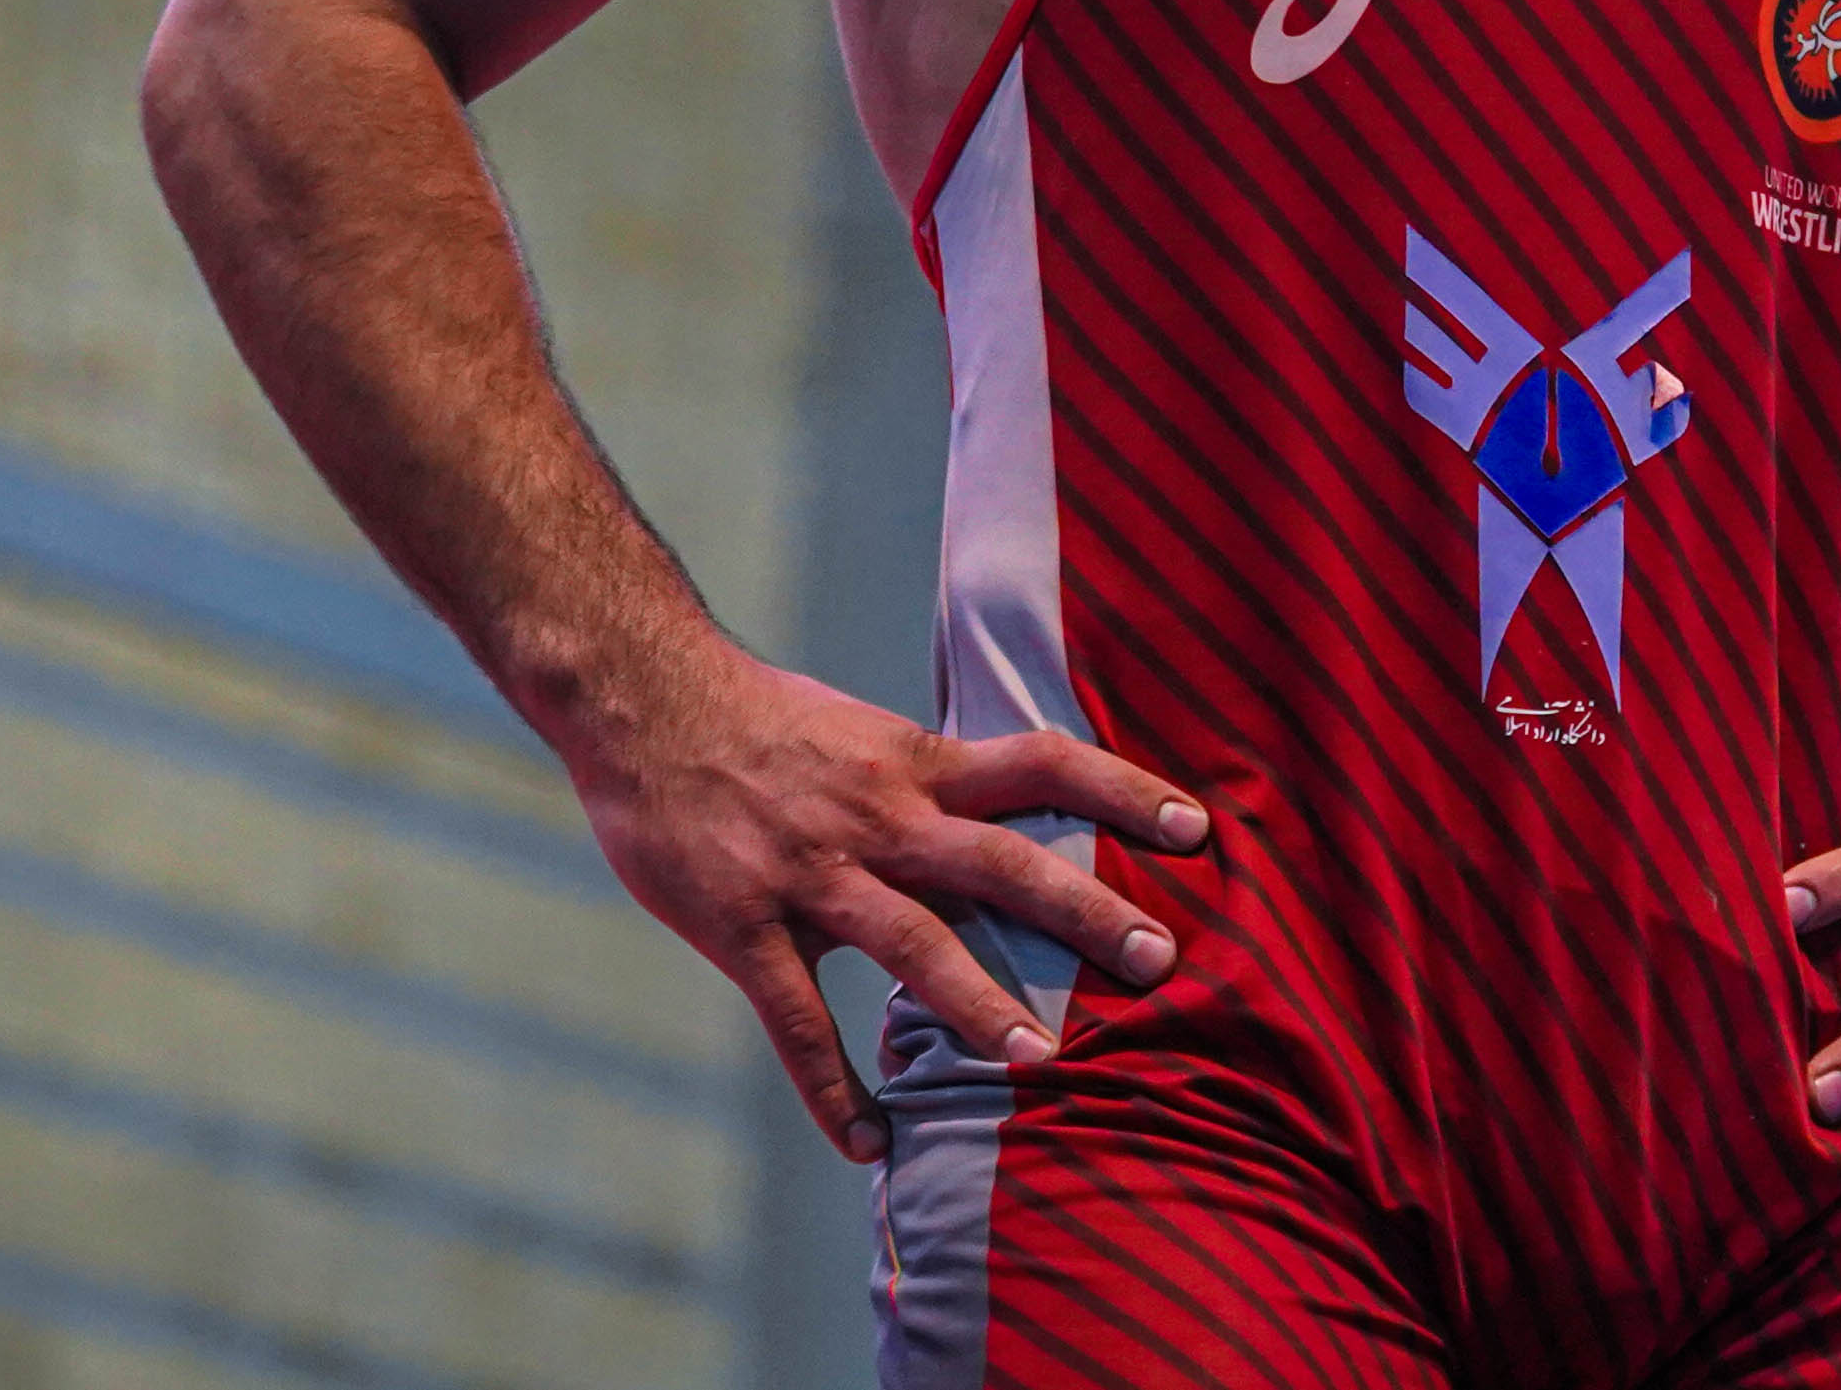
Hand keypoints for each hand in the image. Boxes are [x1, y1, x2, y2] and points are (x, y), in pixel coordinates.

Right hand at [565, 646, 1211, 1163]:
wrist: (642, 694)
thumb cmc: (755, 717)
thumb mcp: (862, 733)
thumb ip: (925, 783)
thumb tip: (994, 821)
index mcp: (916, 764)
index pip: (1044, 764)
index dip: (1125, 790)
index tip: (1197, 827)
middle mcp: (880, 816)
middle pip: (1004, 863)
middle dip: (1086, 912)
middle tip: (1161, 960)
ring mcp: (813, 873)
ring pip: (915, 943)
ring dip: (981, 1005)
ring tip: (1042, 1064)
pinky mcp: (744, 925)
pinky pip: (799, 1023)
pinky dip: (836, 1092)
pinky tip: (869, 1146)